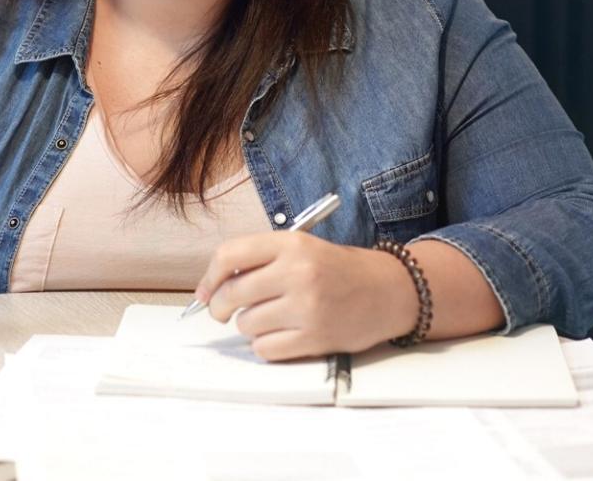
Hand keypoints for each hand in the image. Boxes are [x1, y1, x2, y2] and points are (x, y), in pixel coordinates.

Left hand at [193, 232, 419, 360]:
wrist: (387, 291)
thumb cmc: (339, 270)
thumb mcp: (302, 248)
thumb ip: (261, 260)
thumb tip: (212, 287)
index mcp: (291, 244)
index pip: (230, 256)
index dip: (209, 277)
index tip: (205, 291)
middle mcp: (298, 273)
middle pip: (232, 294)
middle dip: (219, 306)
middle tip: (222, 311)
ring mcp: (307, 307)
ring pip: (246, 324)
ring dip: (249, 325)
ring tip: (269, 318)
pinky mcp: (315, 338)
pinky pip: (265, 349)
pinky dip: (265, 345)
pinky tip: (280, 334)